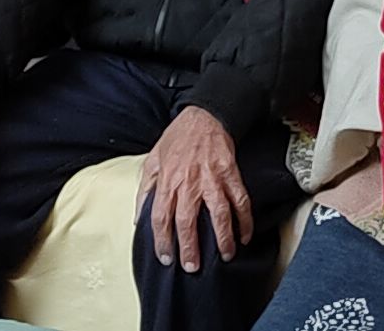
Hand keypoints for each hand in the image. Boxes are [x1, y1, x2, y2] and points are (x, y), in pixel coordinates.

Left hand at [137, 107, 253, 272]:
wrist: (204, 117)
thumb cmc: (177, 139)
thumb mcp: (152, 159)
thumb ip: (145, 188)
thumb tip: (138, 216)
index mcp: (167, 180)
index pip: (160, 217)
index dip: (162, 240)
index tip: (166, 257)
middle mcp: (188, 182)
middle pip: (187, 221)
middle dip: (190, 248)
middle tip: (192, 267)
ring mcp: (212, 179)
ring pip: (218, 215)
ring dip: (223, 239)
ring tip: (225, 256)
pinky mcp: (231, 174)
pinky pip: (240, 201)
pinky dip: (245, 220)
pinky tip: (245, 235)